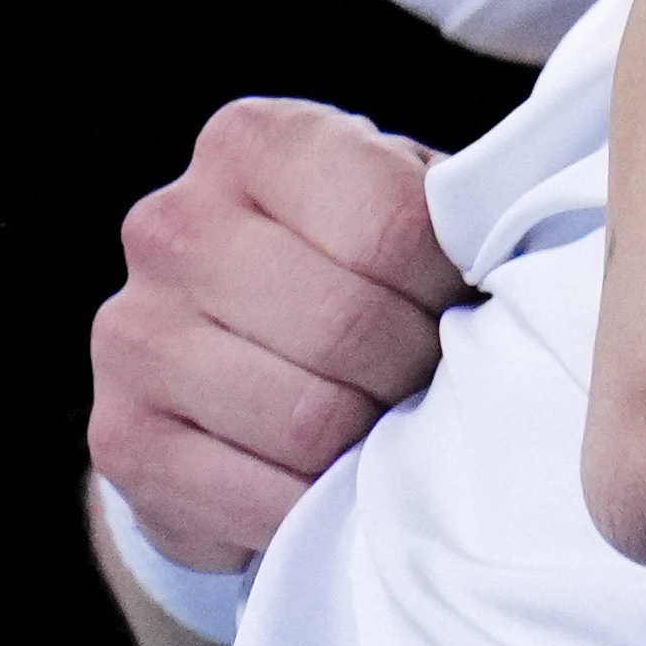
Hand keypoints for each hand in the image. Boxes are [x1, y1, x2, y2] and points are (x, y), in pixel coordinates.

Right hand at [93, 99, 465, 569]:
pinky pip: (257, 497)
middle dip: (416, 368)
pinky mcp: (120, 440)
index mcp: (256, 142)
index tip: (457, 299)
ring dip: (370, 438)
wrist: (246, 359)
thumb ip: (466, 214)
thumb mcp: (419, 211)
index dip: (451, 286)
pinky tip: (329, 476)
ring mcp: (133, 334)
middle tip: (427, 375)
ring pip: (307, 419)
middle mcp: (172, 227)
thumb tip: (525, 268)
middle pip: (347, 326)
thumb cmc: (368, 271)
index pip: (394, 228)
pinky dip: (318, 502)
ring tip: (381, 419)